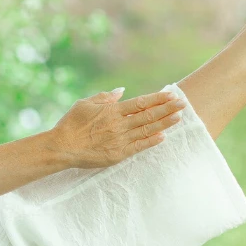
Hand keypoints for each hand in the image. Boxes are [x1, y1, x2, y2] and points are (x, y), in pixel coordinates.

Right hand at [45, 89, 186, 169]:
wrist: (62, 147)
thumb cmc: (71, 124)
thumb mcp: (85, 104)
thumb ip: (105, 97)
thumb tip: (122, 91)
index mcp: (112, 110)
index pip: (141, 102)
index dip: (157, 98)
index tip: (171, 94)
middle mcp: (119, 124)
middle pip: (149, 115)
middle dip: (168, 108)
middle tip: (183, 103)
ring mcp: (120, 139)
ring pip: (147, 130)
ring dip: (165, 123)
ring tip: (179, 117)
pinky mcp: (118, 154)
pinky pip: (139, 146)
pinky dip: (152, 141)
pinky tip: (164, 136)